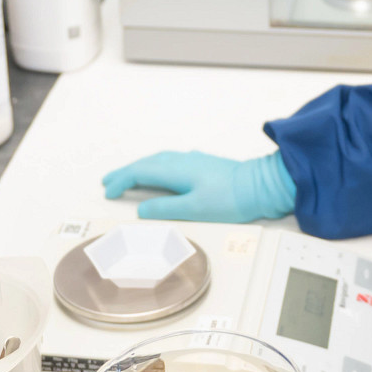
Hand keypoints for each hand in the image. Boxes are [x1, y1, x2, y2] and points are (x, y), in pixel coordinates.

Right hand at [100, 150, 296, 223]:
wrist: (263, 186)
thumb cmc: (231, 198)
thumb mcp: (194, 209)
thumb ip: (165, 210)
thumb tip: (142, 209)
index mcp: (176, 170)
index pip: (140, 172)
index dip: (121, 181)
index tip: (108, 192)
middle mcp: (182, 161)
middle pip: (146, 164)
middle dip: (126, 172)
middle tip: (108, 181)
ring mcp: (194, 161)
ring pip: (159, 161)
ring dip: (141, 168)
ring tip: (129, 177)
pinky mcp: (204, 165)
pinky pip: (171, 162)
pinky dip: (158, 167)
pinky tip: (163, 172)